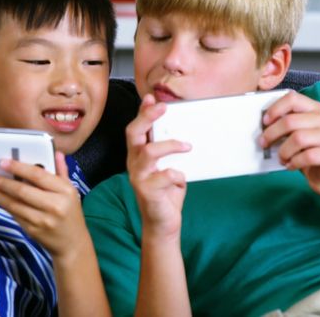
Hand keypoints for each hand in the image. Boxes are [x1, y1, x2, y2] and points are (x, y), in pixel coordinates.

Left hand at [0, 153, 86, 257]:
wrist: (72, 243)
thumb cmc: (71, 213)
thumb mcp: (71, 190)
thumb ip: (61, 171)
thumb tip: (55, 152)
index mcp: (65, 191)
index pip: (38, 175)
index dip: (19, 168)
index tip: (4, 162)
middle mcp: (54, 205)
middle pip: (23, 190)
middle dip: (4, 182)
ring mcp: (42, 219)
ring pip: (15, 204)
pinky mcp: (32, 230)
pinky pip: (14, 214)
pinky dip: (3, 205)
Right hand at [126, 94, 190, 239]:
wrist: (162, 223)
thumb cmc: (167, 192)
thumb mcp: (169, 165)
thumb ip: (169, 150)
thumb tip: (184, 129)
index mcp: (138, 154)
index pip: (135, 128)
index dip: (142, 112)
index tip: (151, 97)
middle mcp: (134, 163)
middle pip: (133, 133)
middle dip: (147, 117)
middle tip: (163, 107)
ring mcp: (138, 177)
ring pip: (149, 152)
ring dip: (170, 145)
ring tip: (186, 146)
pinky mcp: (147, 192)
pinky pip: (163, 177)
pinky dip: (175, 174)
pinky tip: (182, 177)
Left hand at [260, 92, 319, 196]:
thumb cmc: (307, 150)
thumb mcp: (297, 133)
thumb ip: (285, 125)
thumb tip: (262, 125)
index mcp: (315, 108)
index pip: (293, 98)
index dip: (275, 109)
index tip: (264, 122)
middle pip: (291, 121)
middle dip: (272, 133)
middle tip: (264, 143)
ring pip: (299, 139)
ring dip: (284, 151)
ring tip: (281, 158)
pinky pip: (308, 156)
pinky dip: (294, 162)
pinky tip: (291, 165)